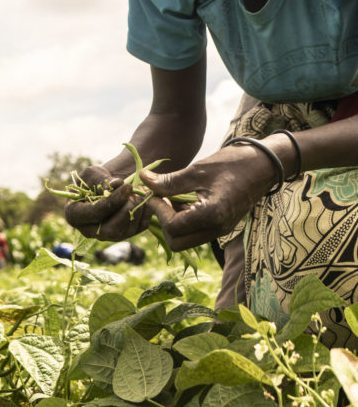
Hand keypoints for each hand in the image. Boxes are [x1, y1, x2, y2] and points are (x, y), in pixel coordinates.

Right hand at [64, 165, 153, 240]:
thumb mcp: (92, 174)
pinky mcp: (124, 234)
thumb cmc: (94, 179)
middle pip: (111, 229)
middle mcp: (89, 231)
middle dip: (127, 210)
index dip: (112, 201)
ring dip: (138, 210)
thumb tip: (116, 185)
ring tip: (141, 191)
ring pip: (126, 231)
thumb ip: (101, 180)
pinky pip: (138, 228)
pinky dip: (146, 213)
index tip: (127, 187)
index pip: (95, 213)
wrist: (106, 186)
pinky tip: (147, 197)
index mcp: (74, 215)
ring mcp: (107, 235)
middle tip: (136, 192)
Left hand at [140, 142, 278, 250]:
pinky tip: (182, 199)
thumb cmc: (232, 164)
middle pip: (177, 242)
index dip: (157, 210)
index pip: (173, 227)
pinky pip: (196, 232)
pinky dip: (184, 220)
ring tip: (170, 196)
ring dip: (173, 222)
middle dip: (163, 222)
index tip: (151, 192)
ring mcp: (220, 230)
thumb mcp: (197, 170)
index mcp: (212, 215)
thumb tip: (143, 180)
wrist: (263, 165)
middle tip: (159, 198)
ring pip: (186, 240)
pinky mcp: (221, 226)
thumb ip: (169, 181)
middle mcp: (217, 229)